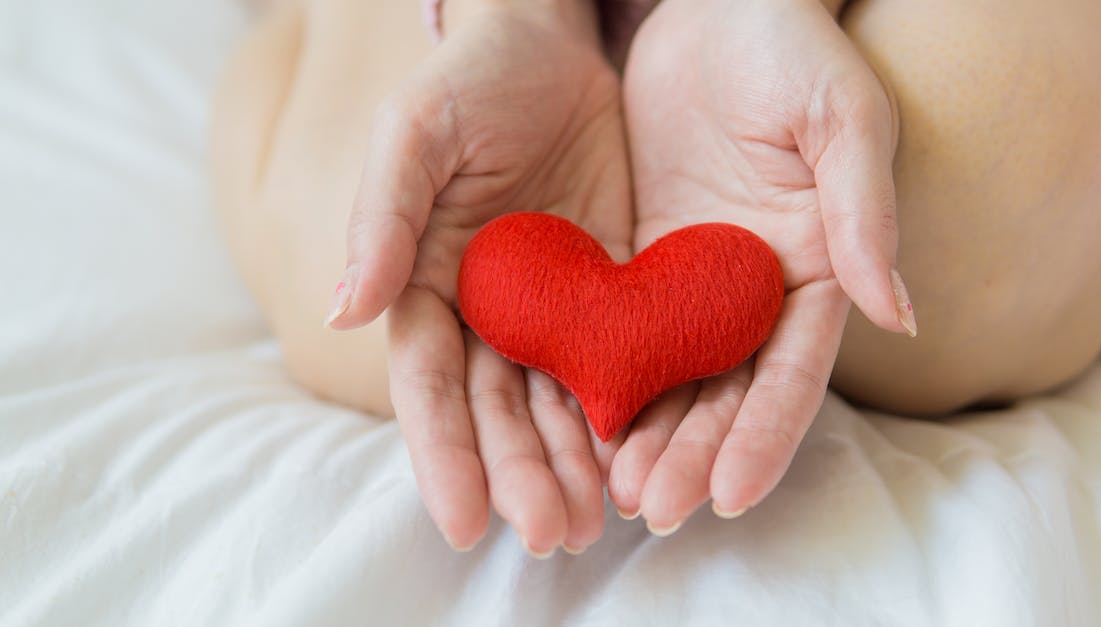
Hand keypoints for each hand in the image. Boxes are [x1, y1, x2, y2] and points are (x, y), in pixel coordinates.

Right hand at [327, 0, 631, 555]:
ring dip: (573, 464)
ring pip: (557, 403)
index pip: (430, 386)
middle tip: (552, 534)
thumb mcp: (415, 135)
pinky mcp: (610, 292)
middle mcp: (486, 312)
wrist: (553, 44)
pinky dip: (625, 412)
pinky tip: (641, 457)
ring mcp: (549, 308)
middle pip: (497, 411)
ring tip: (595, 522)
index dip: (444, 455)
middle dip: (521, 474)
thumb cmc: (470, 81)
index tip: (468, 522)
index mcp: (426, 285)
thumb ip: (384, 218)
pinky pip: (617, 362)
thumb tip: (345, 309)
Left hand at [611, 0, 914, 531]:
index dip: (764, 434)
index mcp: (814, 268)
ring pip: (672, 377)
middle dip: (694, 454)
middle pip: (727, 392)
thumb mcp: (842, 118)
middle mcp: (755, 290)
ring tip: (613, 494)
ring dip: (646, 437)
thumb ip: (865, 213)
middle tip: (653, 509)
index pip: (793, 371)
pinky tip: (577, 426)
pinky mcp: (641, 261)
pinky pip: (621, 331)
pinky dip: (604, 381)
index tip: (731, 494)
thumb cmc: (792, 49)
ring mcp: (695, 281)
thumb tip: (900, 315)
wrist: (715, 4)